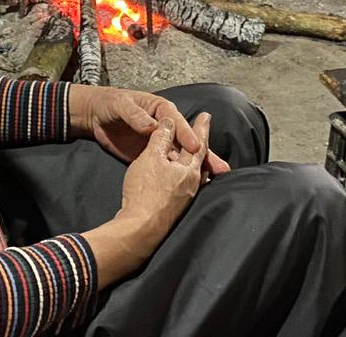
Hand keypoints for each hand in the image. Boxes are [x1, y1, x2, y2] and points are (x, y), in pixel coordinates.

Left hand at [68, 85, 229, 175]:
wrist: (94, 116)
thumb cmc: (109, 104)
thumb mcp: (121, 105)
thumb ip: (135, 115)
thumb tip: (151, 126)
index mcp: (160, 109)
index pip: (176, 121)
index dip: (186, 133)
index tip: (195, 146)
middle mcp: (164, 126)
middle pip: (185, 140)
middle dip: (203, 152)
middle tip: (220, 167)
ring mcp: (159, 143)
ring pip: (181, 155)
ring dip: (197, 166)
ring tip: (215, 178)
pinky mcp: (151, 156)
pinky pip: (167, 165)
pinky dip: (180, 174)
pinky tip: (194, 184)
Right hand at [82, 114, 209, 284]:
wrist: (139, 228)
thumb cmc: (145, 190)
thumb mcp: (151, 156)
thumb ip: (161, 137)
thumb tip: (169, 122)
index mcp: (189, 169)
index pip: (198, 143)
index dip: (200, 127)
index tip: (206, 116)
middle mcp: (192, 184)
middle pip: (199, 160)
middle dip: (200, 144)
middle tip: (203, 132)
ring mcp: (185, 198)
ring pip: (193, 174)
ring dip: (192, 161)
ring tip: (194, 153)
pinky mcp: (174, 209)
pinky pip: (184, 185)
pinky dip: (183, 174)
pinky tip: (177, 178)